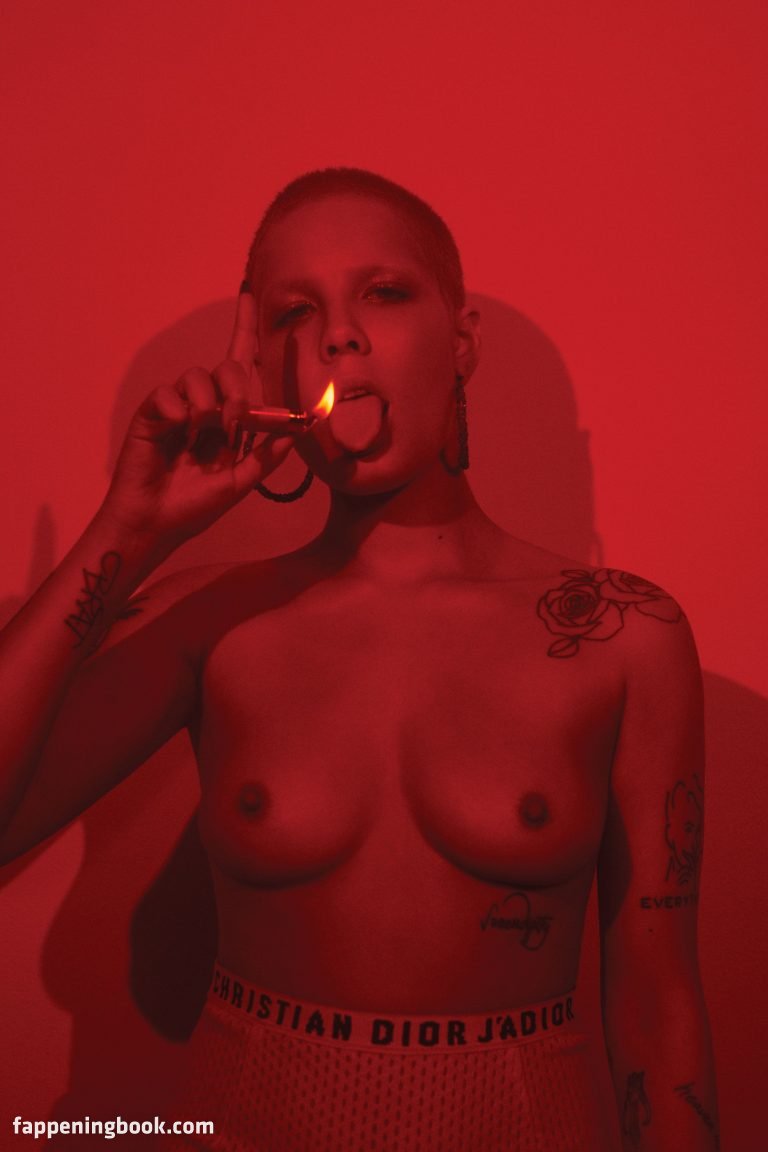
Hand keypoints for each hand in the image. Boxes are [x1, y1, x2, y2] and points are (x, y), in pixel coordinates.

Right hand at [100, 290, 295, 549]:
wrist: (156, 524)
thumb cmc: (195, 507)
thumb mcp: (242, 482)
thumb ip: (269, 455)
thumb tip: (301, 430)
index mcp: (229, 420)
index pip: (241, 367)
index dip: (245, 330)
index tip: (249, 295)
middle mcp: (205, 407)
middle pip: (226, 368)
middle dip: (236, 387)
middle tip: (235, 419)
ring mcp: (177, 408)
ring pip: (197, 376)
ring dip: (208, 401)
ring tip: (202, 430)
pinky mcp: (152, 413)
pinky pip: (167, 393)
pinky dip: (175, 408)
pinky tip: (175, 429)